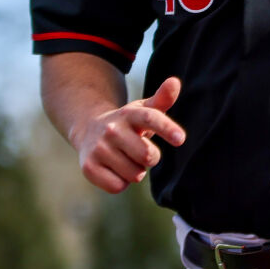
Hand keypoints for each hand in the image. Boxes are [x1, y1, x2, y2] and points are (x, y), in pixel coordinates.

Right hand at [70, 77, 185, 194]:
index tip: (180, 138)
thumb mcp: (144, 110)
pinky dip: (120, 182)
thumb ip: (162, 99)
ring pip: (134, 174)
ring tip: (125, 158)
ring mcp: (99, 148)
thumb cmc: (128, 124)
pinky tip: (113, 169)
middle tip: (140, 151)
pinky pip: (118, 186)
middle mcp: (112, 129)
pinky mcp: (89, 167)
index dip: (167, 128)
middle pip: (147, 156)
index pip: (151, 118)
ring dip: (135, 171)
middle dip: (150, 158)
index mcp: (130, 114)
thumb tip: (174, 82)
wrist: (89, 131)